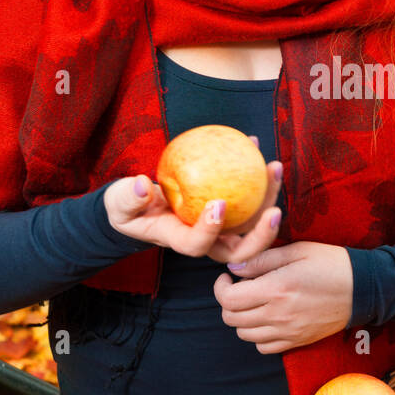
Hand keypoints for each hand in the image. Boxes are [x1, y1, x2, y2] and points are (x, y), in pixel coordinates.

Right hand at [103, 157, 283, 264]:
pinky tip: (255, 143)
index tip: (217, 204)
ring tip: (273, 167)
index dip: (210, 232)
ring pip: (252, 224)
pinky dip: (255, 174)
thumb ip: (128, 198)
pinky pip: (249, 196)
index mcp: (178, 240)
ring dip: (269, 198)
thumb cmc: (128, 206)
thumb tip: (141, 186)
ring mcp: (220, 227)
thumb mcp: (120, 201)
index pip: (197, 245)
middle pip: (240, 250)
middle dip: (262, 236)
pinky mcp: (228, 211)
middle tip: (273, 209)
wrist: (139, 204)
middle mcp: (206, 240)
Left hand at [214, 241, 353, 351]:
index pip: (228, 299)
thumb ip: (262, 259)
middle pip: (232, 319)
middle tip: (239, 287)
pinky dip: (258, 335)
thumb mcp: (297, 250)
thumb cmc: (332, 263)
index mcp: (276, 289)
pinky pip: (264, 347)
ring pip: (244, 335)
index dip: (220, 287)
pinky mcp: (297, 341)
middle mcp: (278, 315)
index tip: (228, 277)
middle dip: (228, 302)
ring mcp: (288, 332)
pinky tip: (267, 318)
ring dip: (242, 318)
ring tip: (254, 302)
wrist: (364, 288)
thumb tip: (235, 267)